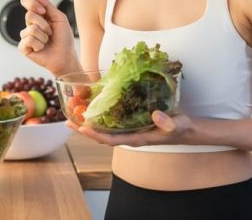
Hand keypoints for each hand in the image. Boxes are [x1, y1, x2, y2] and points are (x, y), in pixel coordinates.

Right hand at [18, 0, 77, 75]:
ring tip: (47, 41)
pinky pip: (28, 40)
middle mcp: (30, 24)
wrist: (66, 56)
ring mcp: (26, 36)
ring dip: (43, 36)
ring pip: (30, 29)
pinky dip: (38, 44)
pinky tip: (42, 48)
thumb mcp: (59, 18)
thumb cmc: (64, 39)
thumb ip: (47, 5)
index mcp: (38, 16)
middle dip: (43, 24)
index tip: (42, 11)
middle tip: (51, 32)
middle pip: (29, 15)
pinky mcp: (24, 47)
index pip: (27, 2)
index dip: (31, 3)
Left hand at [66, 111, 193, 146]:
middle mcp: (128, 137)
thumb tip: (156, 115)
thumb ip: (167, 122)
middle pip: (101, 137)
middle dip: (84, 130)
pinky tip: (90, 111)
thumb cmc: (180, 128)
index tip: (82, 127)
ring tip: (72, 116)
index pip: (111, 140)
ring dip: (87, 125)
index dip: (96, 135)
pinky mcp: (129, 125)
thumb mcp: (177, 124)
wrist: (184, 129)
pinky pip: (110, 124)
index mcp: (136, 139)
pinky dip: (98, 119)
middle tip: (67, 122)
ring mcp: (128, 132)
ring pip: (103, 131)